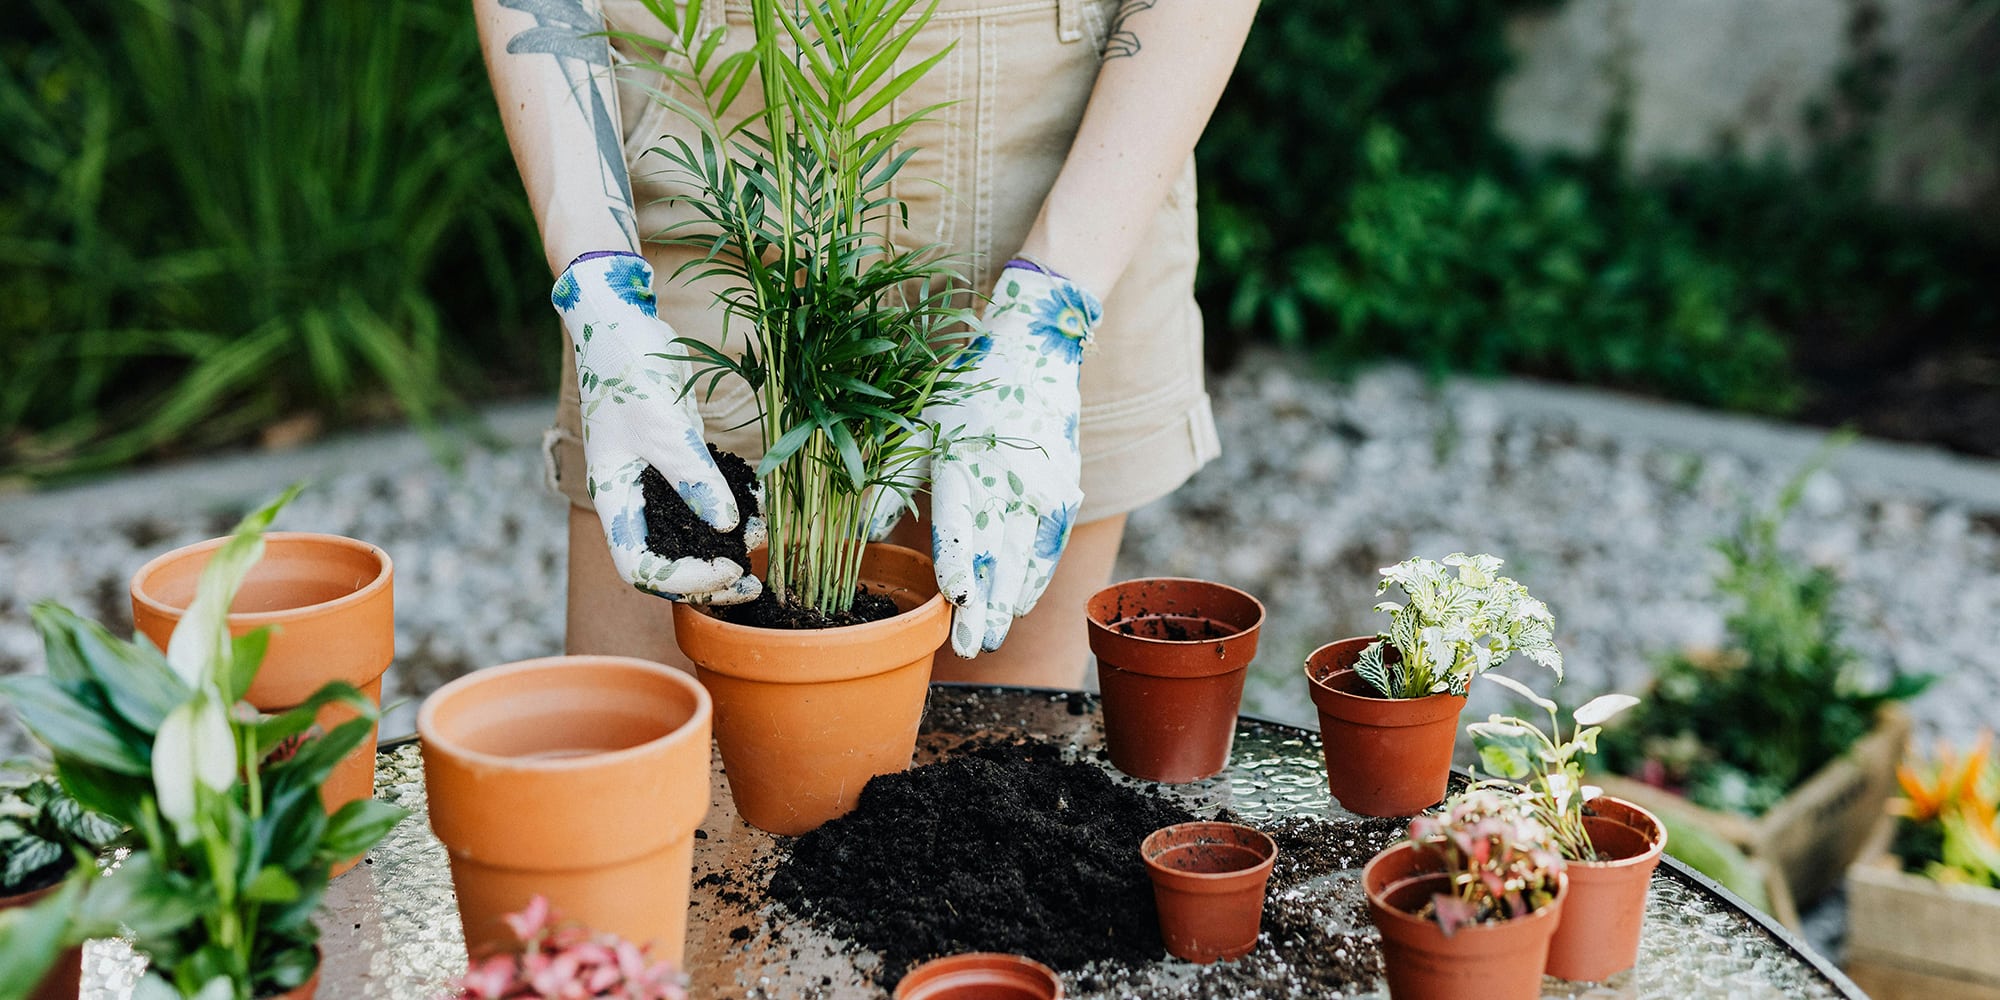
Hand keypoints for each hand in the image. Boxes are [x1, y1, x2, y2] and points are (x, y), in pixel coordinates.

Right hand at [554, 252, 763, 603]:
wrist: (622, 323)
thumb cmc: (628, 371)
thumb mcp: (663, 426)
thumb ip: (693, 478)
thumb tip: (726, 527)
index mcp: (614, 498)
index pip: (640, 567)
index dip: (683, 580)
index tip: (727, 568)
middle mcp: (634, 499)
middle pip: (667, 561)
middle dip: (709, 578)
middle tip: (752, 582)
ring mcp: (656, 482)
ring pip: (690, 536)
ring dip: (726, 547)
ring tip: (763, 545)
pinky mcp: (680, 461)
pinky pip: (706, 500)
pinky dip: (732, 511)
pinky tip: (762, 511)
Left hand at [926, 262, 1100, 656]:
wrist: (1036, 355)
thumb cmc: (965, 393)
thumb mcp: (917, 426)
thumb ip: (890, 481)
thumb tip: (859, 533)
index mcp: (965, 460)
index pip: (963, 518)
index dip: (959, 559)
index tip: (954, 597)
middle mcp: (1007, 479)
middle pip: (996, 554)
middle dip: (985, 605)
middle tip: (971, 646)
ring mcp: (1042, 489)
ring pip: (1025, 558)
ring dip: (1009, 602)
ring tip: (990, 639)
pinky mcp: (1064, 493)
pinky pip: (1049, 547)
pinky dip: (1034, 578)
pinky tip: (1020, 605)